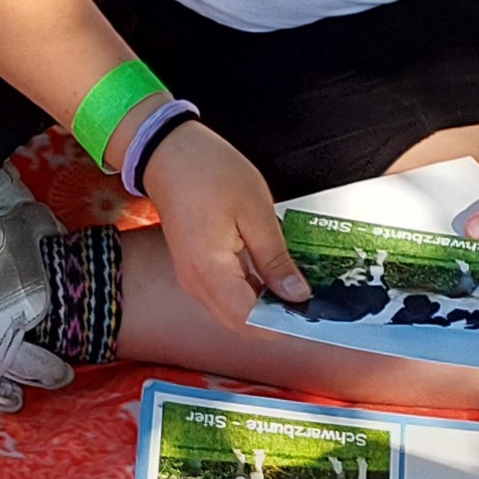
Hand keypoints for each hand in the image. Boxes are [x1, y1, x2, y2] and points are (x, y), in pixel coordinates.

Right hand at [141, 124, 309, 329]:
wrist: (169, 154)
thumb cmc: (208, 171)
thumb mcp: (255, 211)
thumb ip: (276, 259)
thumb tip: (296, 294)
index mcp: (209, 270)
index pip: (249, 319)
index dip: (281, 323)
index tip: (310, 313)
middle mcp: (196, 284)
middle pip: (239, 324)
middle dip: (274, 321)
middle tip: (307, 303)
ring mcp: (192, 280)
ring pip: (232, 314)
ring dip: (262, 310)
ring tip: (294, 290)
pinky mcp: (195, 272)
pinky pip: (224, 297)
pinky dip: (249, 296)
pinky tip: (271, 279)